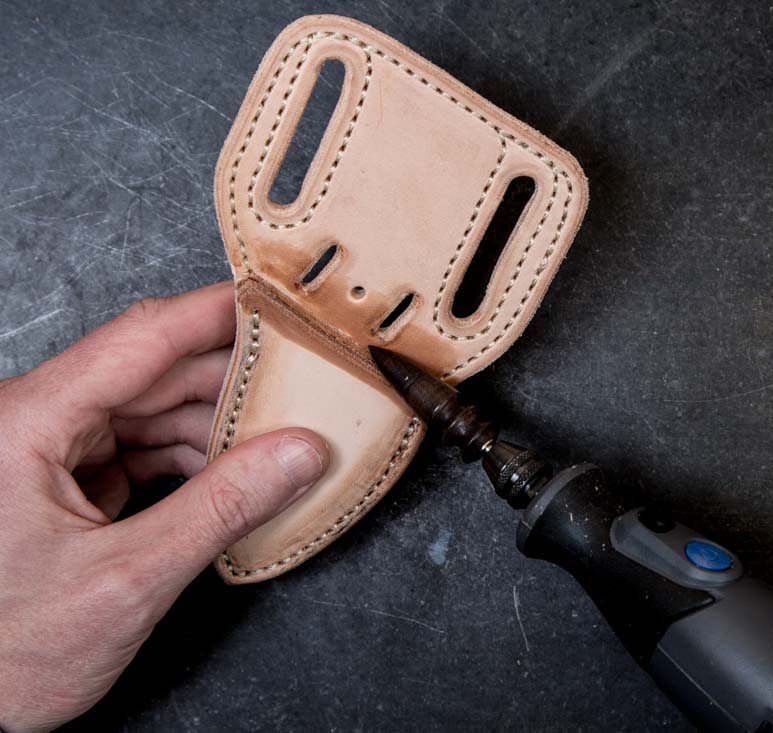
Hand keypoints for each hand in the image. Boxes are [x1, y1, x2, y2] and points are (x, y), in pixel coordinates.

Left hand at [0, 282, 329, 731]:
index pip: (139, 339)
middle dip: (229, 383)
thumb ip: (221, 509)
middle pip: (150, 374)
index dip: (214, 315)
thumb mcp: (126, 582)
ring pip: (147, 410)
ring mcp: (40, 449)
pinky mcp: (53, 478)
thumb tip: (295, 454)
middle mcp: (27, 422)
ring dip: (212, 427)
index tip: (275, 301)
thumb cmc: (4, 653)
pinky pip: (134, 445)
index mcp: (24, 424)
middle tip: (301, 388)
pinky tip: (231, 474)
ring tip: (275, 443)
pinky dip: (186, 458)